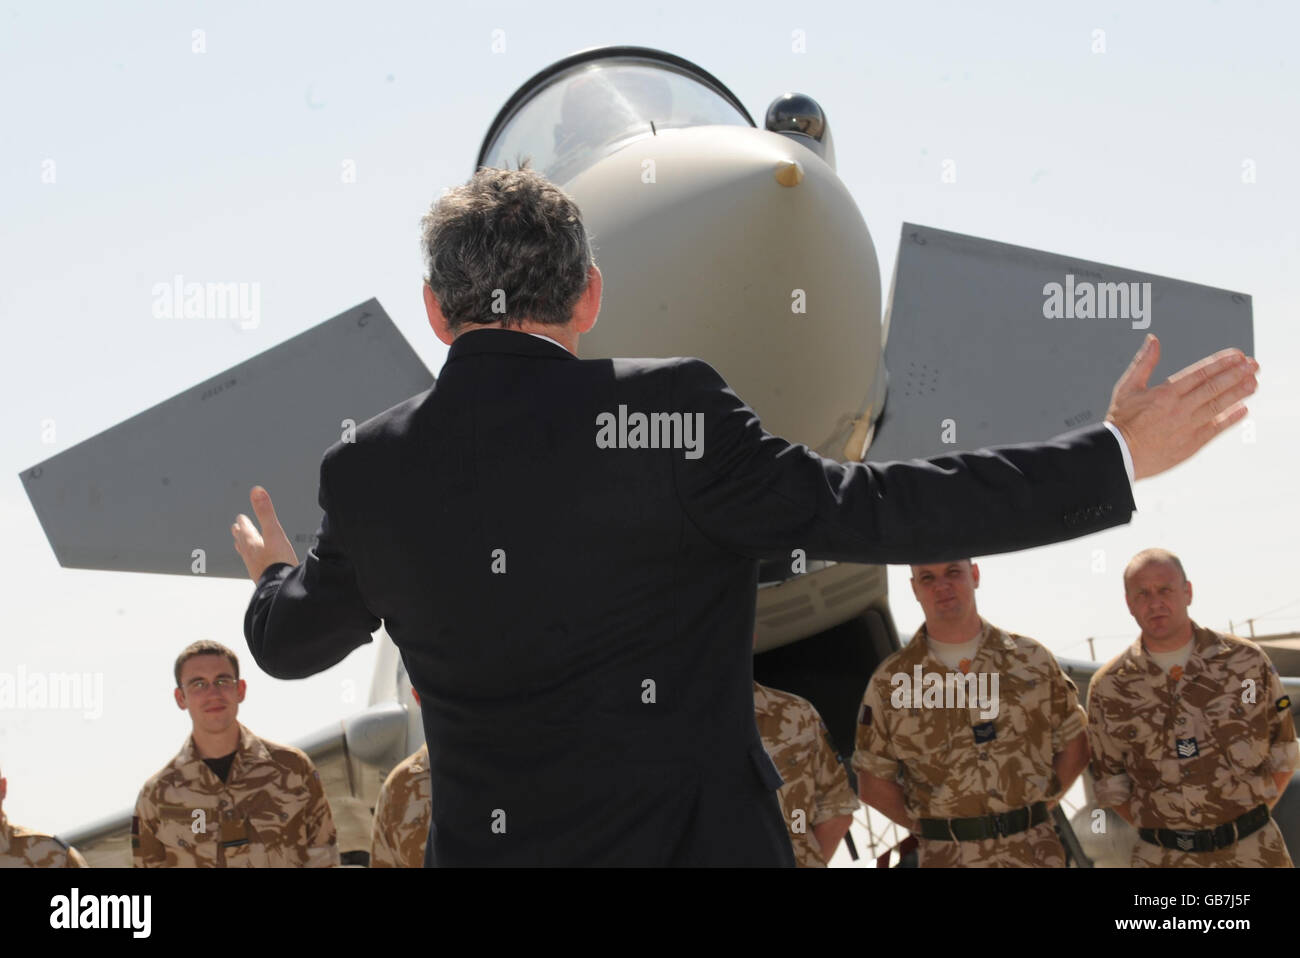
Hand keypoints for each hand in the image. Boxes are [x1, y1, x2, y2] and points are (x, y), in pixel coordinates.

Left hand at [232, 486, 299, 581]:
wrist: (280, 589)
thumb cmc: (278, 560)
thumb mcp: (274, 532)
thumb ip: (265, 512)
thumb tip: (256, 490)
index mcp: (252, 543)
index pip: (245, 529)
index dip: (243, 522)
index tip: (240, 518)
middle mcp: (250, 556)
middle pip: (242, 542)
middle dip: (240, 534)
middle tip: (235, 529)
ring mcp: (255, 568)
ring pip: (246, 555)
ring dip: (243, 548)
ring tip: (241, 546)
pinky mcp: (262, 579)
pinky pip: (254, 567)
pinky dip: (253, 562)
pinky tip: (257, 567)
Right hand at [1106, 334, 1258, 480]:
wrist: (1119, 455)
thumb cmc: (1121, 422)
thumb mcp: (1127, 388)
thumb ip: (1144, 363)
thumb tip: (1153, 340)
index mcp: (1165, 393)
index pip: (1200, 373)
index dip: (1221, 363)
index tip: (1237, 355)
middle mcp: (1179, 408)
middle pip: (1214, 387)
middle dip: (1237, 374)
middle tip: (1253, 365)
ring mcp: (1187, 427)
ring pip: (1218, 406)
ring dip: (1238, 393)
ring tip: (1253, 383)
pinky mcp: (1190, 444)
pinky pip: (1215, 429)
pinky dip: (1230, 419)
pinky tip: (1242, 409)